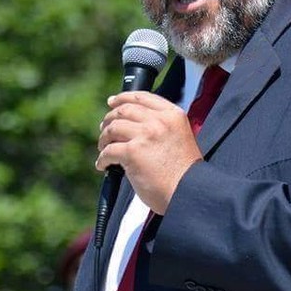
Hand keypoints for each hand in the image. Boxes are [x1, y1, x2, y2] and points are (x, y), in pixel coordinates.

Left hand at [96, 91, 202, 214]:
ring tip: (103, 147)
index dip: (123, 98)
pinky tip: (102, 164)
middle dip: (110, 118)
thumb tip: (133, 124)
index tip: (112, 102)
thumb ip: (162, 126)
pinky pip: (109, 150)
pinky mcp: (133, 152)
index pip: (142, 97)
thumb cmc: (184, 173)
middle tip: (104, 127)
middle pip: (125, 110)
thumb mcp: (180, 137)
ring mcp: (146, 135)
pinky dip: (102, 158)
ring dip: (104, 138)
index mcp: (173, 115)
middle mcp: (159, 121)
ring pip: (114, 127)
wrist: (188, 192)